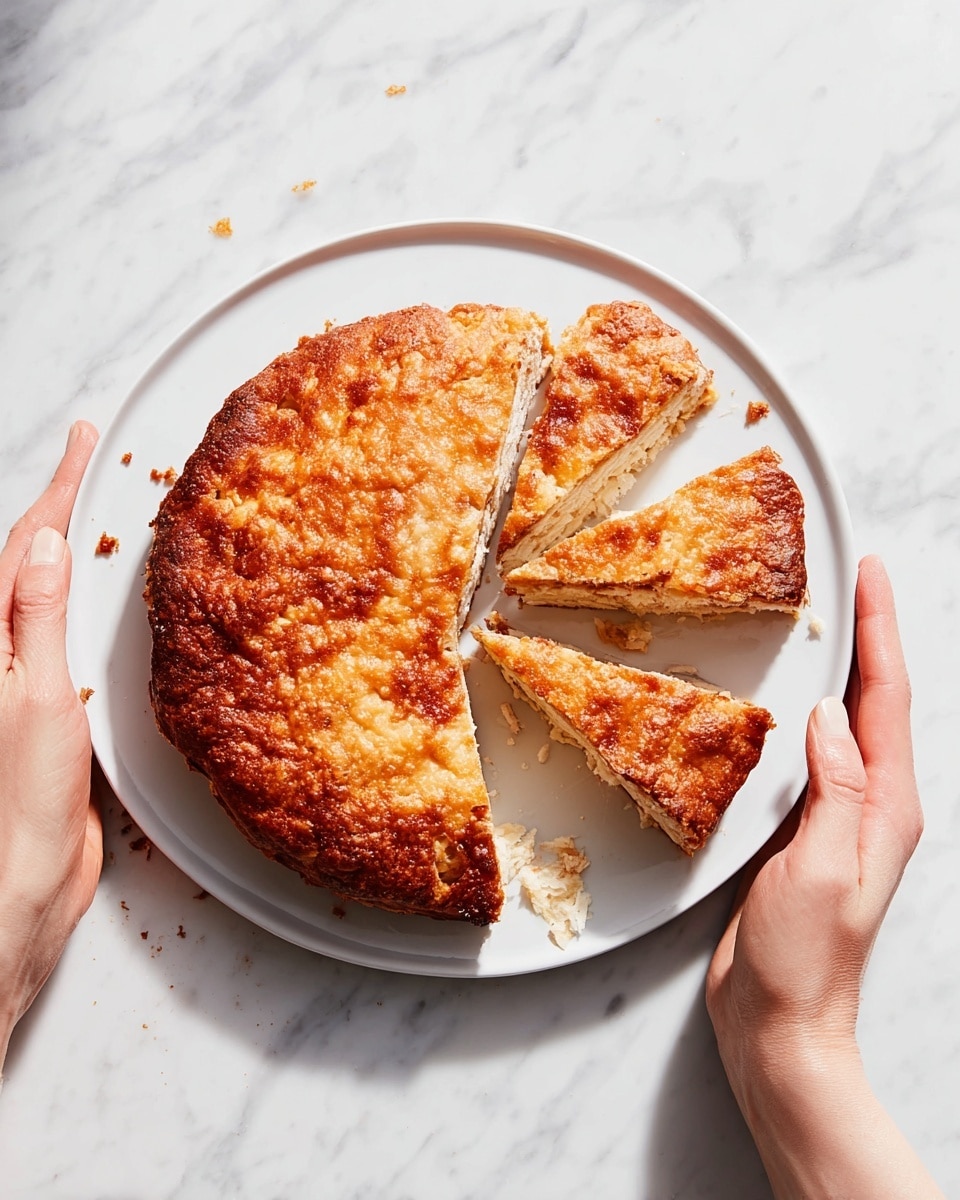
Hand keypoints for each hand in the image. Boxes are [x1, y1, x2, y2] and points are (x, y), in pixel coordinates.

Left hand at [0, 422, 101, 1073]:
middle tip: (92, 456)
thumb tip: (49, 545)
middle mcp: (1, 648)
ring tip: (98, 506)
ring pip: (48, 589)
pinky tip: (103, 592)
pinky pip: (66, 628)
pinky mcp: (49, 699)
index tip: (85, 438)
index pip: (28, 542)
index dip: (60, 485)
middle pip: (32, 555)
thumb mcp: (37, 698)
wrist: (27, 873)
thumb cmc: (22, 798)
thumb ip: (39, 619)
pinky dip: (87, 597)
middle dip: (63, 501)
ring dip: (75, 544)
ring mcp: (24, 672)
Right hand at [706, 555, 943, 1198]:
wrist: (781, 1024)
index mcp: (885, 807)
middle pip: (876, 701)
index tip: (870, 575)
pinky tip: (786, 704)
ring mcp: (838, 818)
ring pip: (846, 723)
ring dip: (841, 669)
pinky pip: (811, 754)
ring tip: (827, 622)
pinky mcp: (804, 832)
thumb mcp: (821, 868)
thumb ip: (834, 788)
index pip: (887, 700)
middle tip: (853, 580)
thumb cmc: (804, 959)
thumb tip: (827, 714)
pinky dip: (804, 713)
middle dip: (870, 636)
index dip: (880, 631)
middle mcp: (871, 805)